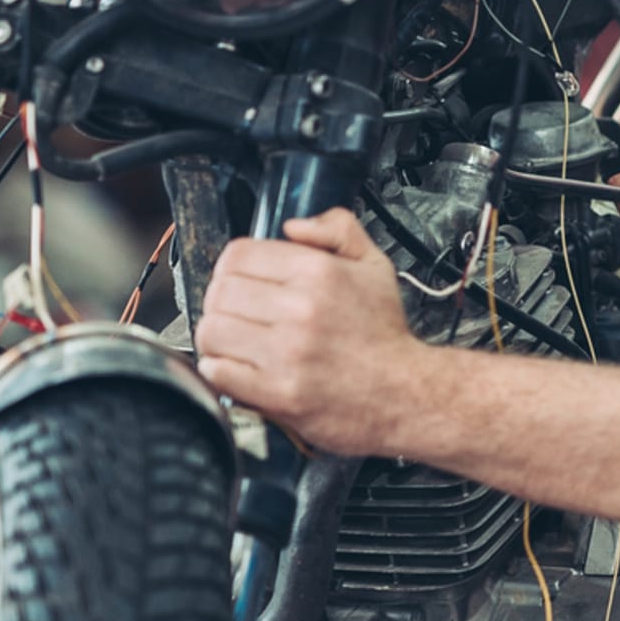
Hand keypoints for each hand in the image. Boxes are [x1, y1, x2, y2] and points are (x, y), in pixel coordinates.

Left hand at [194, 208, 423, 456]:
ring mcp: (287, 354)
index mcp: (318, 273)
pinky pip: (218, 371)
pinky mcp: (278, 393)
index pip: (238, 255)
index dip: (234, 266)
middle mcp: (300, 310)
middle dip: (224, 301)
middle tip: (240, 313)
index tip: (243, 280)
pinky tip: (242, 368)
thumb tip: (292, 226)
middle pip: (220, 292)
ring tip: (238, 341)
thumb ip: (338, 231)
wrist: (407, 394)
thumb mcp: (375, 267)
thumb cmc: (385, 335)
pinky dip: (221, 370)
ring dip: (219, 336)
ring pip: (212, 331)